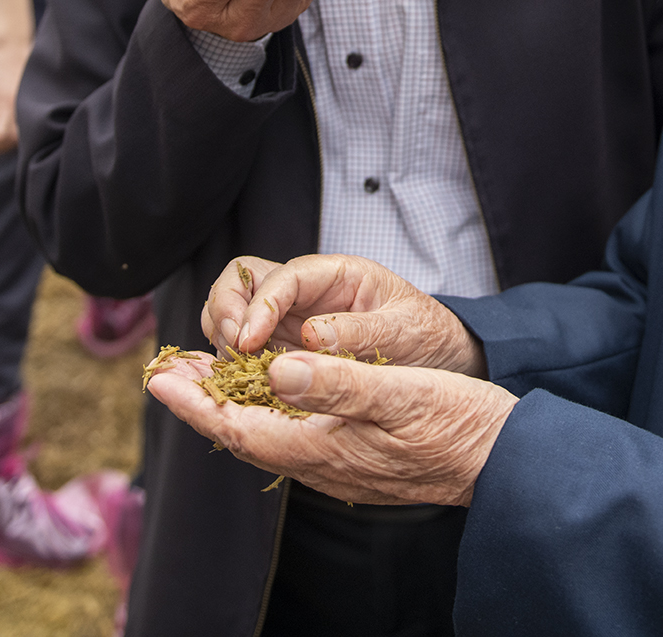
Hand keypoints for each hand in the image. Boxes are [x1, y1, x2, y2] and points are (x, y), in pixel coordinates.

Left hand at [146, 348, 515, 506]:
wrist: (507, 461)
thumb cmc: (460, 424)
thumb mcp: (401, 392)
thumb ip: (338, 382)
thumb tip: (275, 370)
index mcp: (325, 447)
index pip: (240, 426)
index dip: (196, 401)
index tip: (158, 376)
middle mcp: (324, 463)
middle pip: (245, 431)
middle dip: (204, 399)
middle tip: (167, 367)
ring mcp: (341, 464)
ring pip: (269, 433)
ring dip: (232, 402)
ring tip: (205, 373)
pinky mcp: (359, 458)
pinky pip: (295, 434)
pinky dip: (269, 408)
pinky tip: (271, 391)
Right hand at [201, 254, 485, 375]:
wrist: (439, 357)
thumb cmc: (427, 335)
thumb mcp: (404, 331)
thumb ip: (361, 332)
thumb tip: (313, 335)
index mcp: (335, 275)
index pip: (282, 277)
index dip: (260, 305)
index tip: (249, 340)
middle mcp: (305, 293)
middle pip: (242, 282)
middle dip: (226, 310)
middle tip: (232, 351)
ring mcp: (290, 321)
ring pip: (234, 313)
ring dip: (222, 337)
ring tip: (231, 371)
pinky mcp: (285, 351)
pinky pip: (245, 350)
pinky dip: (232, 364)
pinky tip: (235, 388)